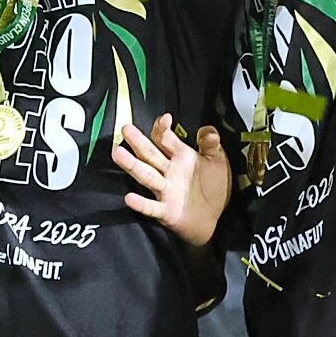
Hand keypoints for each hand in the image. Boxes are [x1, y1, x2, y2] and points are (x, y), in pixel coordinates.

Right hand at [115, 114, 229, 250]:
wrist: (216, 217)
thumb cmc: (213, 186)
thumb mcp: (217, 160)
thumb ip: (210, 144)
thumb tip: (208, 130)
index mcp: (179, 156)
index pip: (165, 138)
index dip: (163, 128)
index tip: (166, 119)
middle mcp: (168, 171)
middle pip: (150, 154)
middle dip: (138, 141)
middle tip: (126, 129)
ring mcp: (165, 191)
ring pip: (146, 175)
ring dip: (132, 165)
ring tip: (118, 154)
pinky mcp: (165, 211)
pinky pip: (151, 207)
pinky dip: (141, 203)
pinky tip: (130, 198)